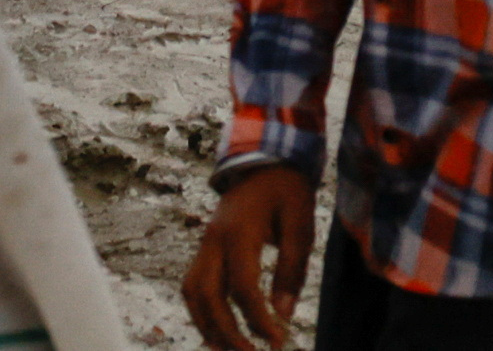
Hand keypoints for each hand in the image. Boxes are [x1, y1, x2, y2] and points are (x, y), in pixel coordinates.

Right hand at [180, 168, 313, 348]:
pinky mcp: (206, 247)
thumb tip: (283, 313)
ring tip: (228, 350)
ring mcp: (205, 243)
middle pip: (208, 295)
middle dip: (227, 332)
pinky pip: (193, 283)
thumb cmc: (287, 192)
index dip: (258, 319)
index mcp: (239, 233)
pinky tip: (217, 330)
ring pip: (192, 292)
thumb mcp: (300, 227)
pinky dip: (201, 310)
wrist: (263, 160)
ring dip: (207, 325)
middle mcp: (214, 240)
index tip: (278, 342)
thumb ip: (291, 270)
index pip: (242, 287)